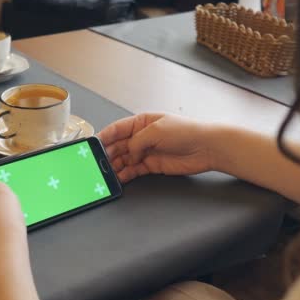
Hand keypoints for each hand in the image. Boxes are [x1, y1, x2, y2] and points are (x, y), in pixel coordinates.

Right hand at [97, 113, 215, 182]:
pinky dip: (126, 174)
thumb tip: (127, 152)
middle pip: (119, 146)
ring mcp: (147, 151)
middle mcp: (142, 137)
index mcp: (142, 122)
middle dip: (107, 154)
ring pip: (125, 159)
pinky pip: (134, 170)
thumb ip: (137, 141)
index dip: (104, 136)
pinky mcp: (152, 165)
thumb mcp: (156, 131)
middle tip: (98, 163)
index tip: (93, 145)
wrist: (206, 147)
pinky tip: (119, 178)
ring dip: (115, 166)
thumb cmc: (187, 132)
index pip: (117, 129)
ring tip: (106, 173)